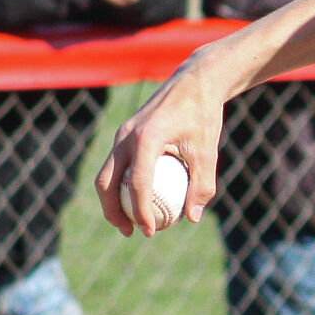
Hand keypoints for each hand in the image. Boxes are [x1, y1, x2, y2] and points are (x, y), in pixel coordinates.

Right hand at [93, 57, 226, 235]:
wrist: (194, 83)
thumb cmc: (203, 115)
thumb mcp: (208, 151)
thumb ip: (202, 185)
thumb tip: (192, 217)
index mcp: (145, 139)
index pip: (136, 184)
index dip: (141, 212)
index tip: (150, 232)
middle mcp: (126, 136)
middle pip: (106, 182)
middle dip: (113, 211)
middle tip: (131, 232)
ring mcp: (121, 134)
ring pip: (106, 174)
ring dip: (112, 201)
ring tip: (129, 222)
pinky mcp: (124, 134)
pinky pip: (116, 165)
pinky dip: (120, 185)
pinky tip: (137, 200)